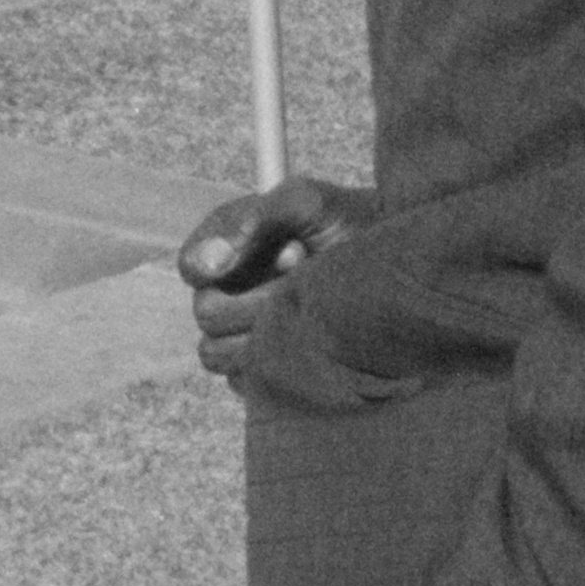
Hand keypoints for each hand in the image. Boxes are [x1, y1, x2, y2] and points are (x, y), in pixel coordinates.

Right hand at [175, 174, 363, 376]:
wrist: (392, 268)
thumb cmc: (346, 224)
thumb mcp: (308, 203)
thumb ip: (259, 216)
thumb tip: (212, 262)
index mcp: (224, 248)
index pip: (191, 266)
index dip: (219, 266)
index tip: (279, 254)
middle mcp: (227, 292)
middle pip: (206, 313)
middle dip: (258, 298)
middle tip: (305, 278)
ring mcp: (242, 334)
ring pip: (217, 353)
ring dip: (268, 333)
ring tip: (309, 311)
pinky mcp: (262, 370)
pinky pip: (244, 382)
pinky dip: (275, 366)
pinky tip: (312, 342)